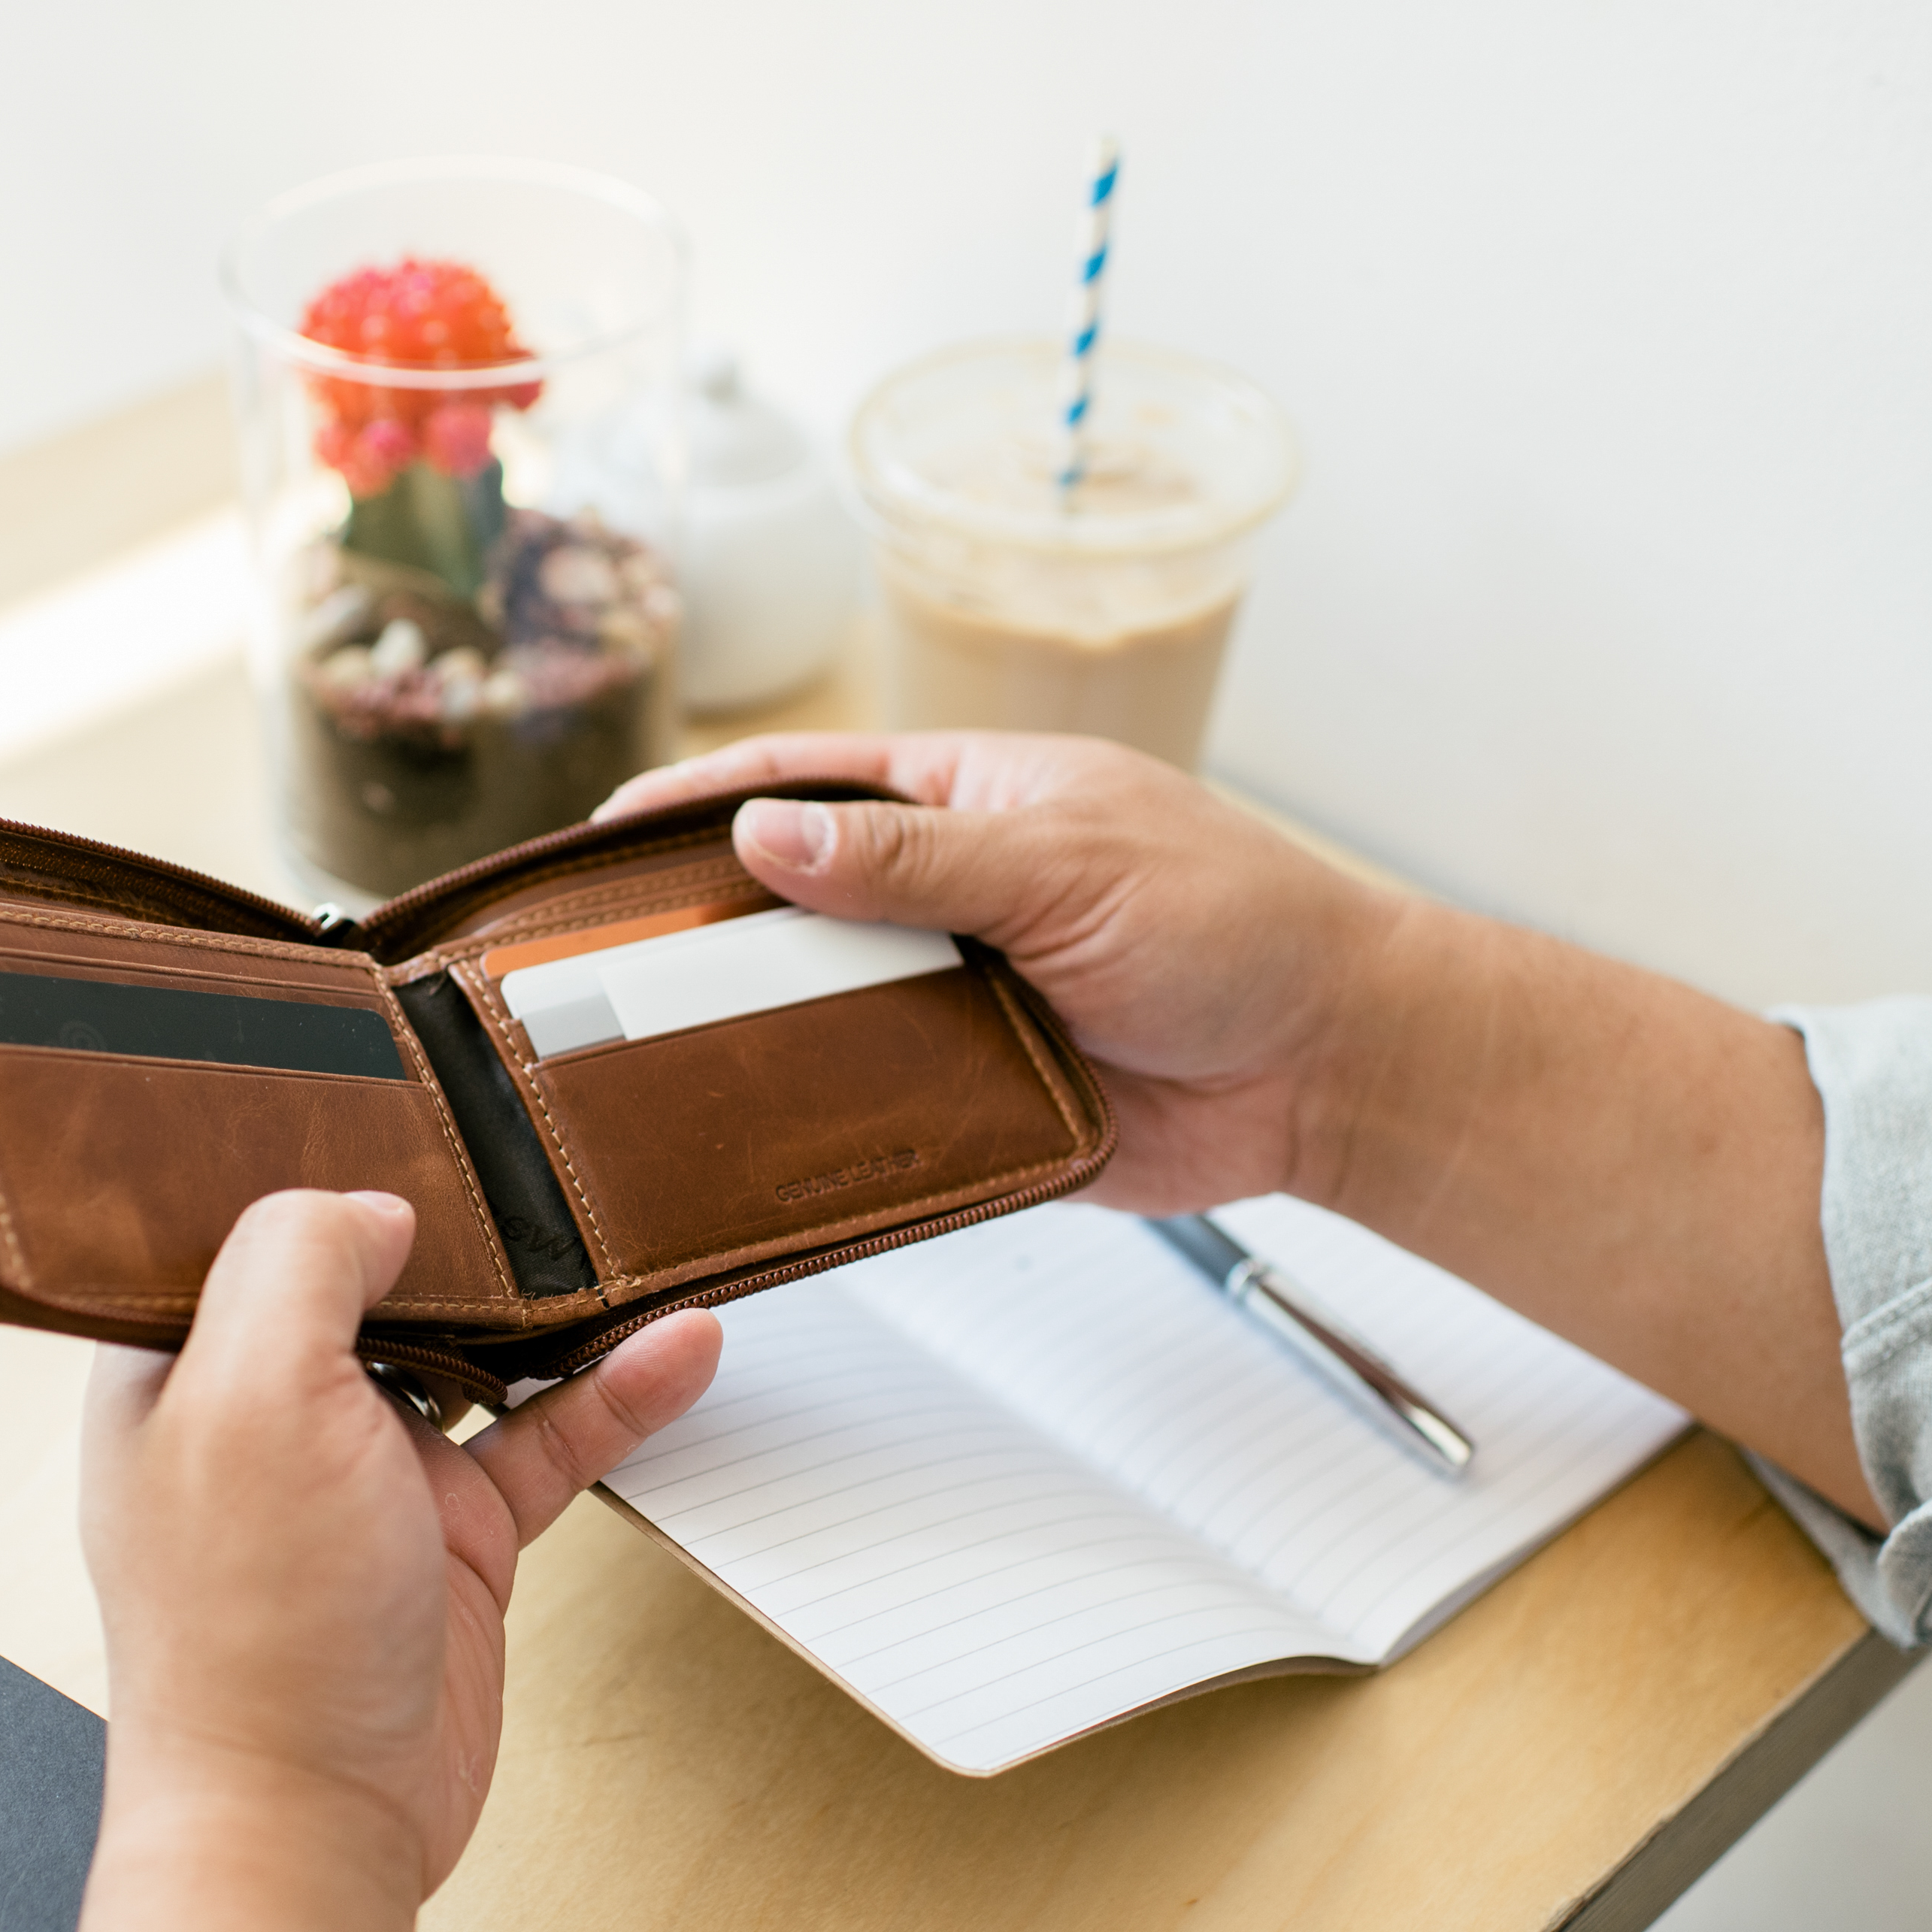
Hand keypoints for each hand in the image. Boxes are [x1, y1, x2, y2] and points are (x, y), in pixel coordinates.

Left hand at [81, 1189, 719, 1894]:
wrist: (310, 1831)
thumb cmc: (250, 1642)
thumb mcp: (249, 1399)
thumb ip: (300, 1267)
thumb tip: (373, 1207)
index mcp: (179, 1368)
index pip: (243, 1226)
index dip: (314, 1163)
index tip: (400, 1108)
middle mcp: (267, 1414)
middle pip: (372, 1280)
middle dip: (454, 1223)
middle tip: (532, 1155)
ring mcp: (364, 1479)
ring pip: (474, 1353)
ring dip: (550, 1305)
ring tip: (625, 1238)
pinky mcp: (449, 1540)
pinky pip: (543, 1440)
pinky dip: (610, 1394)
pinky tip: (673, 1353)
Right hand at [601, 731, 1414, 1214]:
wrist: (1333, 1066)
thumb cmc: (1239, 924)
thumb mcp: (1063, 865)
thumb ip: (912, 857)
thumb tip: (767, 832)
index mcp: (965, 805)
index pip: (804, 786)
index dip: (699, 806)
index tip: (604, 838)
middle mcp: (945, 901)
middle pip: (790, 910)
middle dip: (703, 936)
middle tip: (598, 973)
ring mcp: (953, 1002)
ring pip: (821, 1019)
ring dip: (754, 1039)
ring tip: (645, 1066)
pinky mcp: (973, 1100)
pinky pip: (873, 1113)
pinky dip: (820, 1128)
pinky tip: (752, 1146)